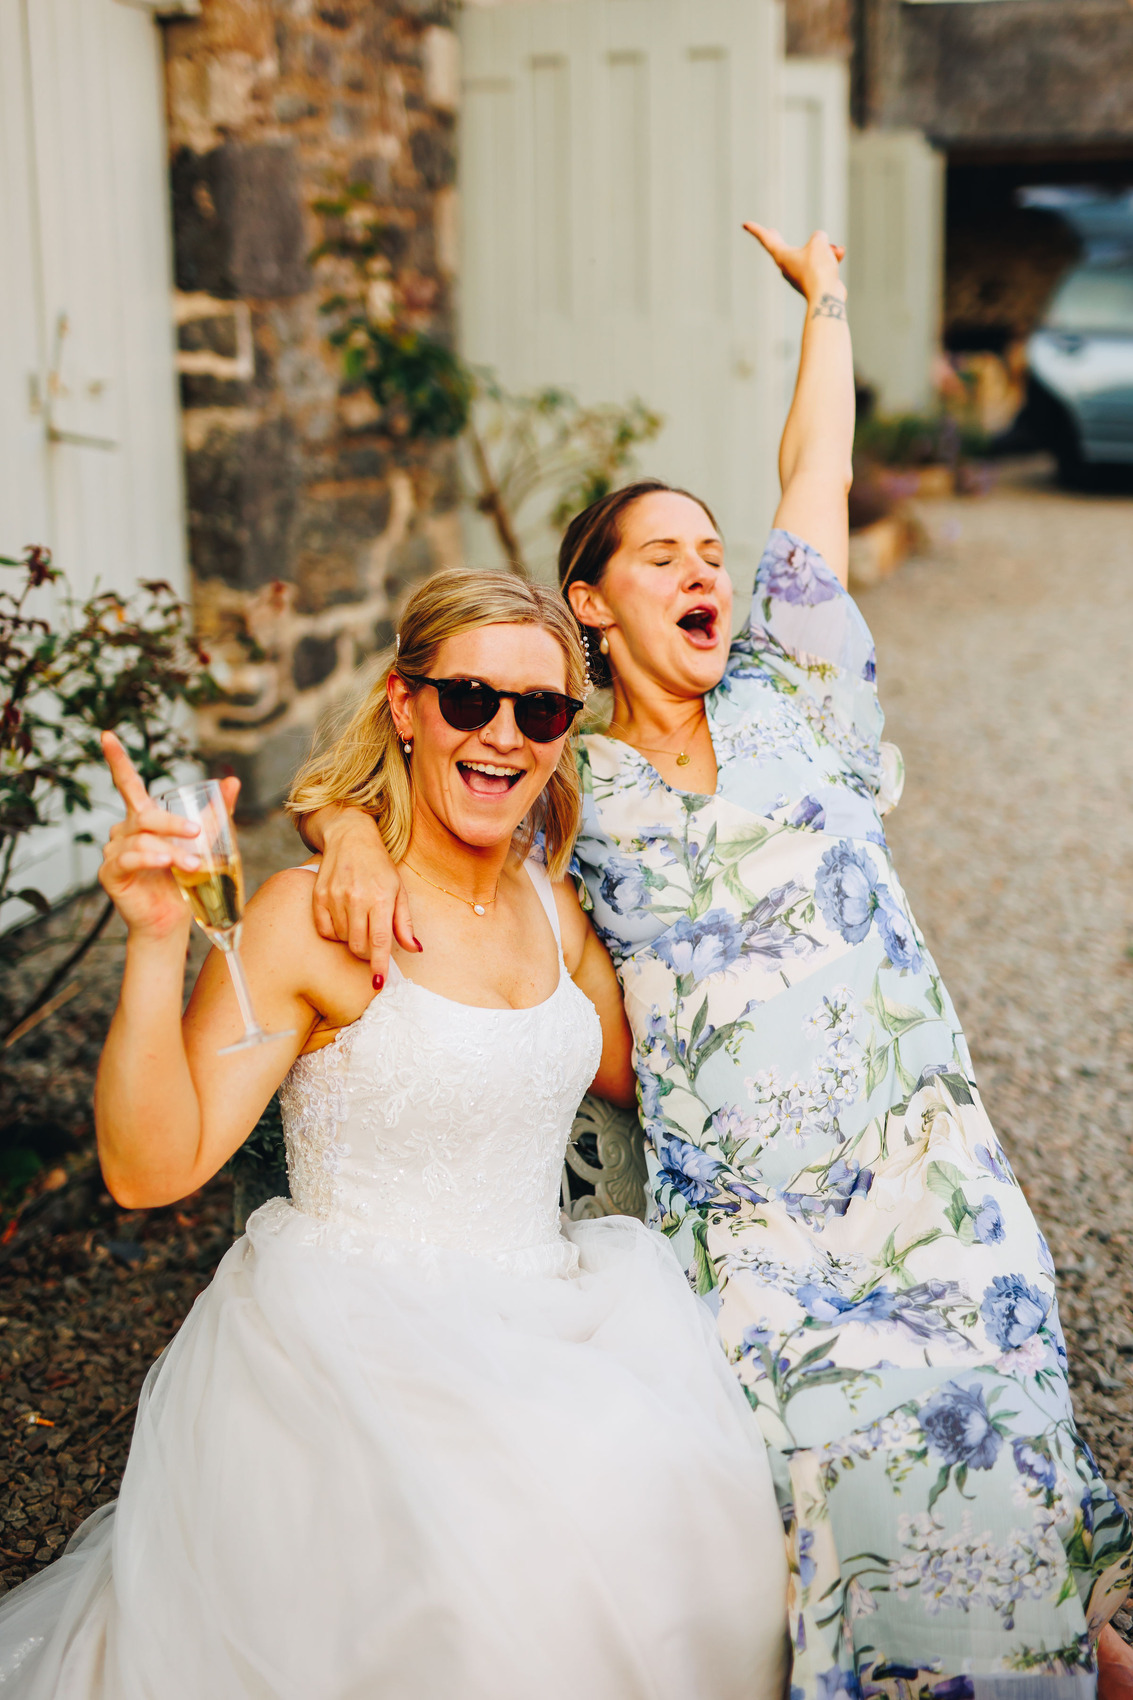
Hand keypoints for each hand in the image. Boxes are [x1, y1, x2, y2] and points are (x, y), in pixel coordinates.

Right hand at [98, 732, 239, 940]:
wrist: (173, 920)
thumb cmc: (184, 881)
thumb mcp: (203, 843)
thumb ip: (216, 813)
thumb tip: (232, 781)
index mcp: (143, 819)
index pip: (127, 784)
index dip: (117, 760)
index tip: (107, 736)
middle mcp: (124, 831)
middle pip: (145, 815)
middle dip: (173, 824)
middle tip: (197, 834)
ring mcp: (114, 851)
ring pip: (142, 839)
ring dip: (170, 849)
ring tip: (193, 864)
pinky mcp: (111, 873)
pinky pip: (128, 858)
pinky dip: (149, 859)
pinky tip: (165, 864)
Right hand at [312, 808, 419, 986]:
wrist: (350, 837)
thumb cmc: (379, 867)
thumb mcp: (399, 891)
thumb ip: (405, 923)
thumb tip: (415, 949)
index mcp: (381, 897)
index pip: (379, 940)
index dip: (378, 965)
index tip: (378, 983)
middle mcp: (356, 898)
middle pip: (358, 945)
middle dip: (367, 952)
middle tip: (372, 938)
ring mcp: (335, 897)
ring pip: (342, 939)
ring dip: (351, 938)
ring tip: (358, 919)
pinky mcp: (318, 896)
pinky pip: (324, 930)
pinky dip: (334, 932)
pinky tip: (342, 918)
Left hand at [744, 223, 844, 303]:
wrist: (826, 296)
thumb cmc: (818, 269)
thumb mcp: (819, 243)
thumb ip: (819, 237)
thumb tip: (822, 243)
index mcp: (782, 256)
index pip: (766, 239)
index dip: (756, 230)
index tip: (744, 224)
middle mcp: (788, 266)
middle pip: (782, 248)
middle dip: (778, 238)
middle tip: (771, 231)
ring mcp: (799, 275)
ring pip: (811, 254)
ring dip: (825, 250)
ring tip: (836, 252)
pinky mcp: (811, 281)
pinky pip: (820, 264)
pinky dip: (829, 259)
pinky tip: (840, 255)